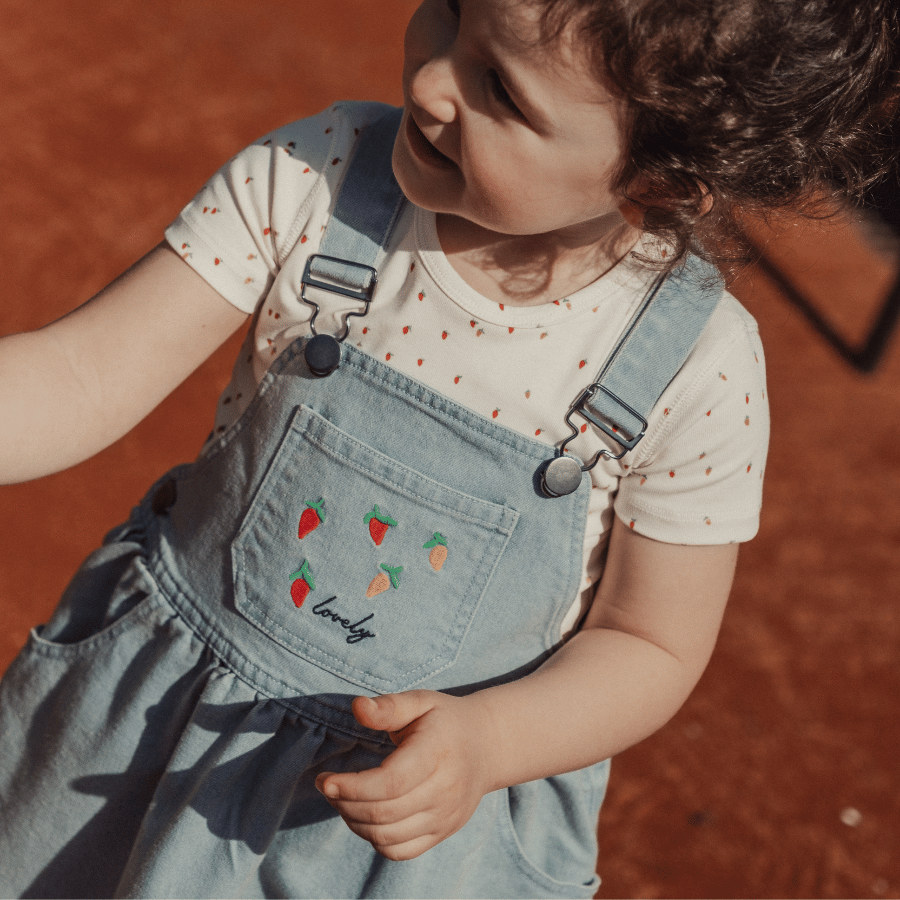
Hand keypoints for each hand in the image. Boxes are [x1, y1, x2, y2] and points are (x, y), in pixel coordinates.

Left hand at [315, 690, 498, 860]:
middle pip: (384, 812)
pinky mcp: (442, 831)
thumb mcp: (420, 702)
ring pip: (388, 836)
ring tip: (344, 799)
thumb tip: (357, 707)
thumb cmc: (445, 720)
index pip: (390, 782)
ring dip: (355, 822)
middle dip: (345, 803)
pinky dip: (375, 839)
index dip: (353, 786)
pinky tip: (365, 817)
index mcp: (437, 752)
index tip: (325, 779)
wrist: (487, 745)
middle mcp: (445, 789)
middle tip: (329, 786)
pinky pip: (400, 851)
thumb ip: (388, 706)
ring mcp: (445, 815)